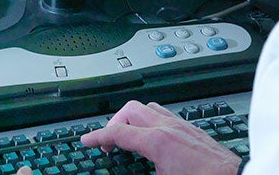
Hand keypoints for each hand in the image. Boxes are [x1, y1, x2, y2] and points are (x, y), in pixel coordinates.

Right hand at [79, 100, 243, 174]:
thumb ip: (143, 169)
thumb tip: (130, 165)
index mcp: (157, 141)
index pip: (118, 133)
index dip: (98, 136)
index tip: (86, 140)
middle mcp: (168, 127)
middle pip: (130, 111)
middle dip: (114, 123)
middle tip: (108, 142)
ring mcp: (181, 125)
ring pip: (148, 108)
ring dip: (133, 119)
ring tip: (128, 137)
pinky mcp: (192, 129)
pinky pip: (164, 115)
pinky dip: (151, 121)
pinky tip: (153, 137)